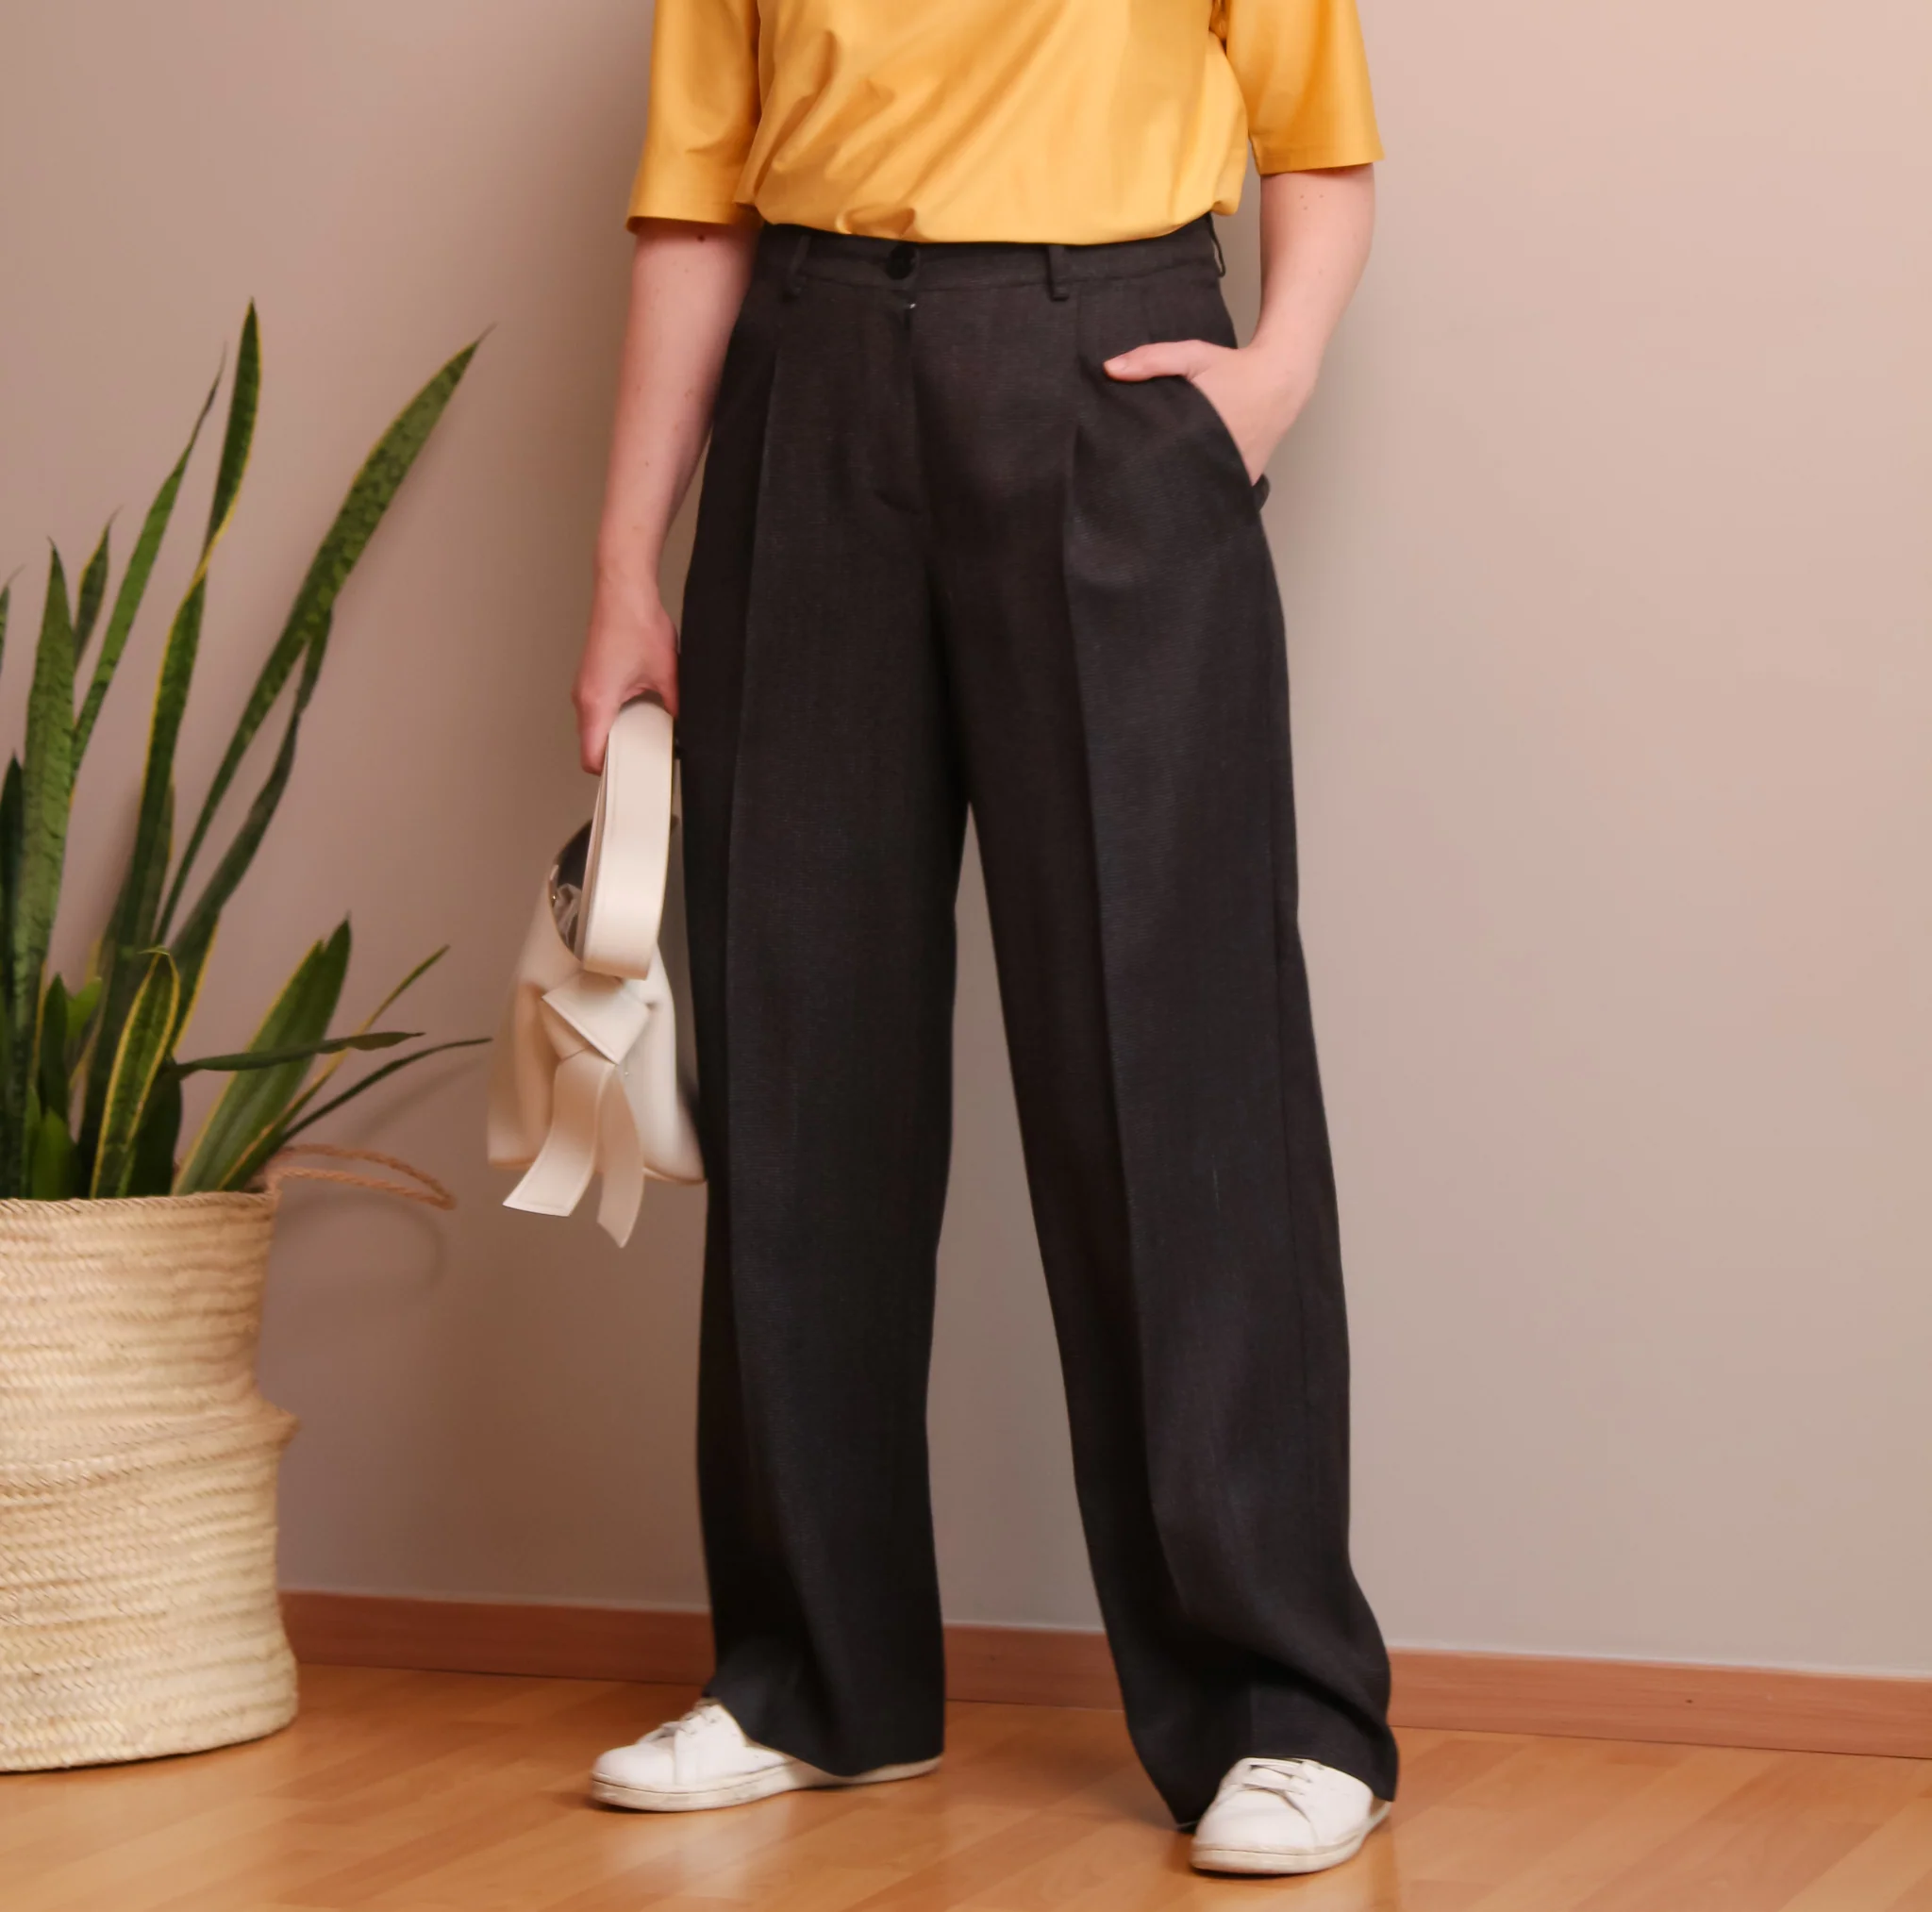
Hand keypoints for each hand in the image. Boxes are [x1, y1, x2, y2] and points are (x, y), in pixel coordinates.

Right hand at [574, 580, 678, 773]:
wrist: (624, 591)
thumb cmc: (636, 625)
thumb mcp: (668, 676)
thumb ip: (677, 708)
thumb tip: (686, 727)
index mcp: (597, 703)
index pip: (591, 757)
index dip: (609, 774)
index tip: (628, 780)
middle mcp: (584, 697)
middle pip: (593, 744)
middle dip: (617, 755)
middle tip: (643, 762)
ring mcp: (585, 686)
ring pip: (596, 726)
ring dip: (617, 734)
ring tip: (644, 736)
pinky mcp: (592, 676)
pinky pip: (599, 709)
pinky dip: (615, 717)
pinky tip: (639, 711)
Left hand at [1103, 338, 1317, 483]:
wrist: (1281, 380)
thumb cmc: (1233, 367)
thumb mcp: (1192, 355)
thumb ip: (1150, 359)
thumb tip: (1109, 369)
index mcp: (1198, 433)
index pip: (1158, 462)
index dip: (1138, 466)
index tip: (1120, 467)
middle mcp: (1217, 459)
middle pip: (1175, 481)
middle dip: (1155, 480)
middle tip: (1133, 479)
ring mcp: (1233, 474)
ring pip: (1198, 492)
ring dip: (1180, 489)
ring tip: (1158, 488)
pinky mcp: (1244, 480)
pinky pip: (1218, 492)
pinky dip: (1204, 490)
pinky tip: (1189, 485)